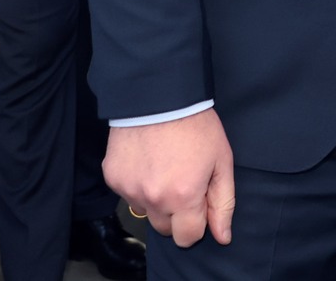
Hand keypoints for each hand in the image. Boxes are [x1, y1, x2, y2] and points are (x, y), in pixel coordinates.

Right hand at [104, 109, 235, 247]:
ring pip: (145, 211)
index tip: (200, 204)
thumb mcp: (222, 161)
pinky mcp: (113, 179)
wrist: (160, 97)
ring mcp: (129, 190)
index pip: (187, 238)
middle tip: (184, 181)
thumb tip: (222, 236)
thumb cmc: (196, 126)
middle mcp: (152, 199)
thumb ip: (223, 202)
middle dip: (177, 213)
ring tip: (166, 166)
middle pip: (165, 228)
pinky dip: (139, 184)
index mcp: (183, 197)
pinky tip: (149, 160)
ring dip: (156, 199)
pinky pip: (128, 194)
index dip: (197, 224)